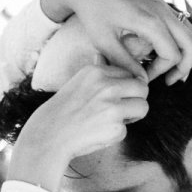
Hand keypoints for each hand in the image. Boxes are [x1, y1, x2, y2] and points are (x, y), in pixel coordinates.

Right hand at [7, 64, 147, 191]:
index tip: (115, 97)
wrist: (48, 135)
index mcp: (96, 72)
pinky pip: (127, 129)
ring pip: (143, 107)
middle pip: (142, 88)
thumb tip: (102, 56)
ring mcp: (112, 107)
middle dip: (136, 99)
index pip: (129, 73)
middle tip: (122, 109)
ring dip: (132, 116)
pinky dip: (116, 134)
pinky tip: (98, 133)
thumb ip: (95, 72)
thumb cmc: (63, 111)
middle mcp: (106, 87)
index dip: (125, 87)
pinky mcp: (116, 128)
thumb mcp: (76, 82)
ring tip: (113, 121)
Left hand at [41, 0, 191, 83]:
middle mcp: (162, 12)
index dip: (159, 72)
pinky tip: (178, 53)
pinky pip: (182, 24)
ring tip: (173, 72)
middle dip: (184, 67)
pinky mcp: (160, 4)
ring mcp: (163, 6)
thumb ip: (124, 63)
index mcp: (150, 22)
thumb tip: (142, 82)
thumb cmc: (93, 12)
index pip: (170, 55)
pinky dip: (183, 40)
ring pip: (190, 33)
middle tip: (170, 82)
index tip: (142, 77)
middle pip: (190, 44)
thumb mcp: (105, 41)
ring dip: (187, 53)